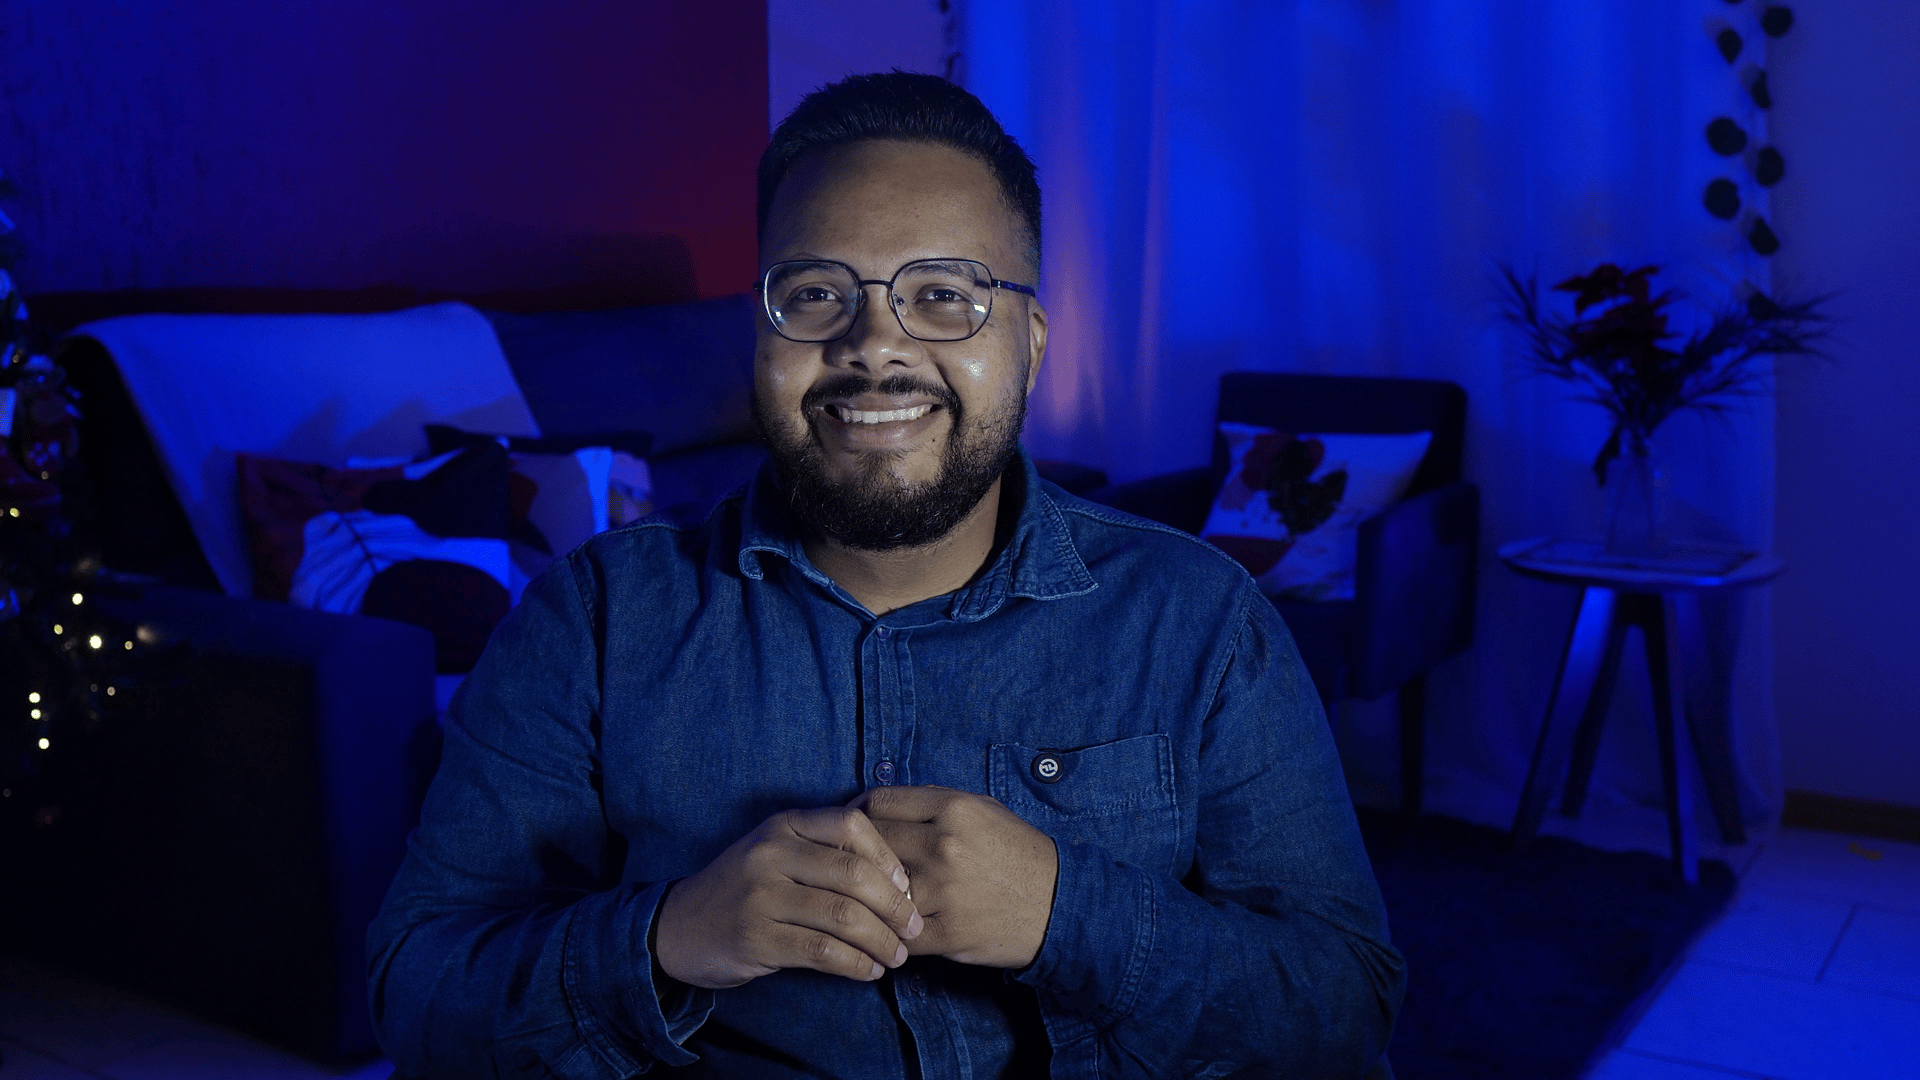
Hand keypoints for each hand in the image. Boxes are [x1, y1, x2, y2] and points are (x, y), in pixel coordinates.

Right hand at [654, 806, 923, 988]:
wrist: (679, 926)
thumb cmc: (747, 889)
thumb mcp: (779, 852)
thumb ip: (827, 852)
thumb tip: (902, 877)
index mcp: (784, 824)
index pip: (852, 825)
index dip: (889, 856)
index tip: (907, 886)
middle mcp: (770, 853)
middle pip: (854, 874)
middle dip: (896, 906)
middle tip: (914, 928)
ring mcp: (760, 896)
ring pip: (843, 916)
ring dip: (881, 941)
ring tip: (896, 956)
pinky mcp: (755, 938)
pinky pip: (822, 952)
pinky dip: (855, 964)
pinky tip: (868, 971)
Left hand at [853, 786, 1057, 968]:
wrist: (1059, 903)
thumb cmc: (1018, 853)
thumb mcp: (983, 810)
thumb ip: (933, 803)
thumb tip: (882, 805)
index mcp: (952, 808)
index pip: (877, 803)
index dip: (855, 814)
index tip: (851, 827)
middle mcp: (943, 845)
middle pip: (868, 843)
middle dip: (855, 853)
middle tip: (850, 863)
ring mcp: (943, 890)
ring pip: (875, 889)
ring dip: (867, 895)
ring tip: (865, 898)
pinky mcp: (946, 931)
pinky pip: (895, 931)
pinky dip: (886, 931)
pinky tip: (887, 927)